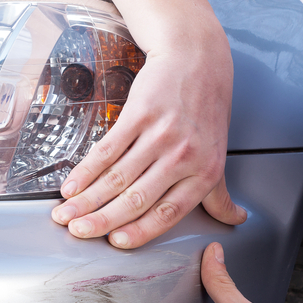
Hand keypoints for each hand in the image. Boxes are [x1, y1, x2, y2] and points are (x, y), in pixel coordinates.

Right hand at [51, 30, 246, 248]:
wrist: (197, 59)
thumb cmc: (207, 110)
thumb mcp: (219, 154)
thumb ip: (219, 194)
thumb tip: (235, 220)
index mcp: (204, 172)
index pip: (168, 213)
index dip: (139, 232)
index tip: (116, 243)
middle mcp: (183, 156)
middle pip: (137, 198)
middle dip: (102, 220)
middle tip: (79, 233)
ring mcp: (160, 135)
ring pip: (117, 177)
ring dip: (86, 200)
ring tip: (66, 214)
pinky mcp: (139, 114)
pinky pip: (108, 150)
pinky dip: (85, 170)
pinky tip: (71, 185)